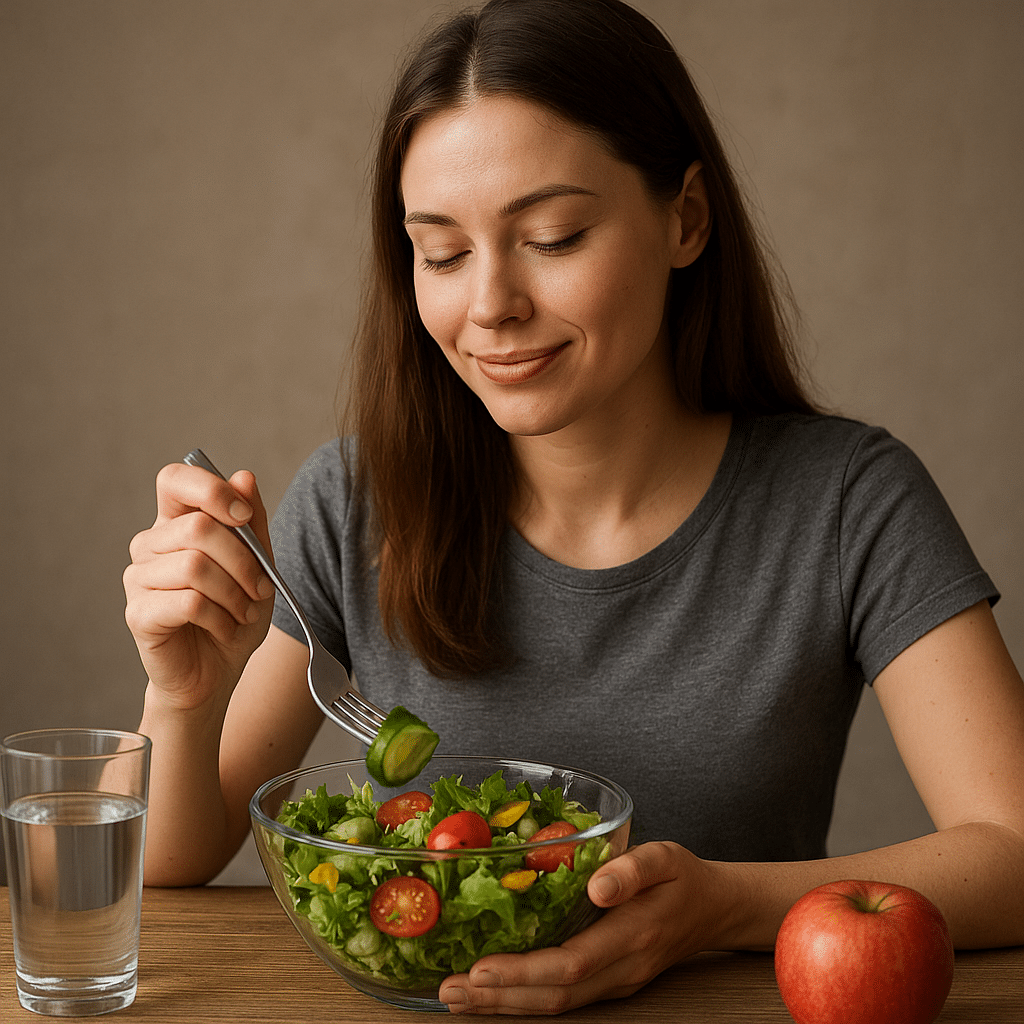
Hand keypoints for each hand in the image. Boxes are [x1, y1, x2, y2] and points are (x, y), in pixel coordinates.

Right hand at [123, 461, 275, 712]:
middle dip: (243, 560)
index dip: (211, 490)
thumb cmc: (234, 614)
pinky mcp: (139, 613)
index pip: (175, 479)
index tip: (244, 516)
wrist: (216, 672)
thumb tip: (244, 476)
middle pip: (198, 527)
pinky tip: (226, 628)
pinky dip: (220, 616)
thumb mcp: (258, 564)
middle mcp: (150, 545)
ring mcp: (138, 578)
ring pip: (195, 566)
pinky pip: (189, 602)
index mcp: (175, 522)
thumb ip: (252, 522)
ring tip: (244, 612)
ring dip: (234, 592)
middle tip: (262, 588)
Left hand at [438, 841, 718, 1014]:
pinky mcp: (609, 983)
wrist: (714, 910)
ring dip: (504, 1005)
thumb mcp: (665, 856)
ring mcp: (616, 983)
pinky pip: (562, 998)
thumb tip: (597, 884)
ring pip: (556, 1004)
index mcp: (634, 934)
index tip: (481, 968)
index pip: (571, 963)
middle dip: (498, 997)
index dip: (523, 971)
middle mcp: (622, 969)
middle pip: (554, 995)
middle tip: (449, 991)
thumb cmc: (685, 876)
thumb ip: (633, 868)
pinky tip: (493, 992)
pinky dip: (523, 999)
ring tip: (457, 998)